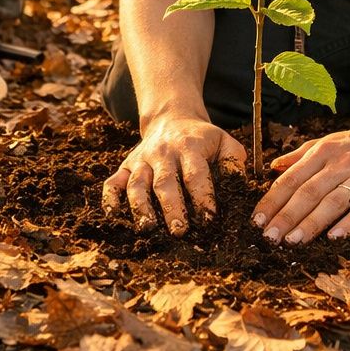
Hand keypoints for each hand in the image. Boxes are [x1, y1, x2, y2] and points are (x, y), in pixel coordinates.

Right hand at [101, 114, 246, 234]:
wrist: (171, 119)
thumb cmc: (202, 139)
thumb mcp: (224, 141)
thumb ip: (234, 161)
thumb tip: (239, 186)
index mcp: (189, 147)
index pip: (196, 174)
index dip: (203, 197)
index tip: (210, 219)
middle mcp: (162, 153)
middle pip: (164, 182)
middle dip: (172, 208)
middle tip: (180, 232)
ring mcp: (141, 160)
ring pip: (136, 184)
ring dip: (141, 207)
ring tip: (148, 229)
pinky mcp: (126, 166)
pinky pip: (113, 183)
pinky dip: (110, 199)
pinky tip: (114, 216)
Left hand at [253, 119, 349, 244]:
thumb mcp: (329, 142)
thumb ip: (301, 156)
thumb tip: (273, 168)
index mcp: (323, 152)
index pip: (292, 178)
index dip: (273, 200)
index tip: (257, 220)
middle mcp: (342, 163)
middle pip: (309, 192)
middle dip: (287, 216)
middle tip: (270, 237)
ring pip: (334, 201)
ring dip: (312, 223)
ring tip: (293, 241)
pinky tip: (334, 236)